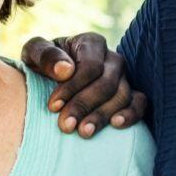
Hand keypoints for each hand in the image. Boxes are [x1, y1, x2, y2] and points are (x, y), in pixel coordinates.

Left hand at [19, 32, 148, 137]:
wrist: (51, 81)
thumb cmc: (43, 65)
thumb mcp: (34, 54)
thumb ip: (45, 55)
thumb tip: (66, 70)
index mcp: (91, 43)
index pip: (90, 67)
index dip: (72, 88)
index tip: (53, 106)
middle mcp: (112, 59)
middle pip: (106, 84)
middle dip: (85, 106)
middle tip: (66, 126)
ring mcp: (124, 78)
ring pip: (122, 96)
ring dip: (102, 116)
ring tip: (84, 132)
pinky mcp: (131, 95)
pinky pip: (140, 104)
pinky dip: (131, 115)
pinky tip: (116, 125)